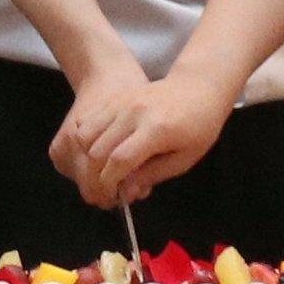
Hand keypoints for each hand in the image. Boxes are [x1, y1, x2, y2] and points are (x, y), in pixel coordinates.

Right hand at [67, 70, 233, 208]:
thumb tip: (125, 192)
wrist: (198, 87)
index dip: (109, 183)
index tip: (111, 196)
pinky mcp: (115, 98)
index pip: (120, 160)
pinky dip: (86, 142)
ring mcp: (121, 102)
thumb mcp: (185, 158)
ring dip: (86, 159)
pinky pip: (87, 122)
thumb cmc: (199, 126)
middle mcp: (134, 113)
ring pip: (85, 135)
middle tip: (103, 191)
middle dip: (94, 177)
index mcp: (157, 129)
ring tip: (100, 172)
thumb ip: (152, 175)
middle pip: (97, 150)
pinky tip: (99, 153)